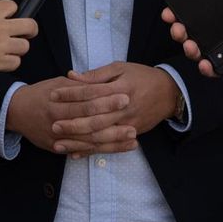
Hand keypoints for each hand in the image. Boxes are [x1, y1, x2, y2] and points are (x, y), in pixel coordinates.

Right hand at [0, 0, 36, 79]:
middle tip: (23, 35)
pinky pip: (16, 63)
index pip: (13, 6)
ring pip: (25, 46)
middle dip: (29, 31)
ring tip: (6, 51)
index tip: (9, 19)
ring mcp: (0, 45)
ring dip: (17, 49)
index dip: (13, 14)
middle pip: (30, 25)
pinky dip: (10, 63)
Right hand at [6, 77, 135, 155]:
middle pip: (90, 125)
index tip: (125, 97)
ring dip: (112, 142)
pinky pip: (82, 150)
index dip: (107, 100)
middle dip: (113, 126)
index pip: (87, 101)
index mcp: (58, 103)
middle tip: (134, 125)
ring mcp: (58, 138)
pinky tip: (116, 149)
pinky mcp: (58, 148)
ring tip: (132, 140)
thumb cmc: (39, 93)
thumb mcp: (57, 83)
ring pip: (88, 142)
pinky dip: (100, 151)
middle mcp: (58, 122)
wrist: (15, 112)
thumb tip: (98, 82)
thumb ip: (78, 85)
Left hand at [48, 62, 177, 157]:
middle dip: (73, 123)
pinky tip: (76, 153)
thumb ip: (96, 75)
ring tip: (58, 143)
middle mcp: (124, 108)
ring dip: (79, 142)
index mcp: (120, 88)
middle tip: (53, 125)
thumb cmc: (142, 76)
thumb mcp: (120, 68)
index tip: (53, 94)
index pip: (91, 92)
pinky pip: (109, 145)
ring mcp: (129, 123)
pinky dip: (92, 151)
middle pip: (95, 119)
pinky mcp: (132, 133)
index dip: (71, 93)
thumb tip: (72, 76)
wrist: (169, 92)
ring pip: (100, 136)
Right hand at [163, 0, 222, 76]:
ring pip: (195, 51)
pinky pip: (211, 69)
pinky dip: (205, 68)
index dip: (176, 13)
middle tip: (177, 28)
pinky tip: (204, 63)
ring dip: (188, 48)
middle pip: (187, 33)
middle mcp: (213, 33)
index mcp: (216, 16)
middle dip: (177, 31)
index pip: (190, 14)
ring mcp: (218, 49)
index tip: (169, 11)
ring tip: (190, 45)